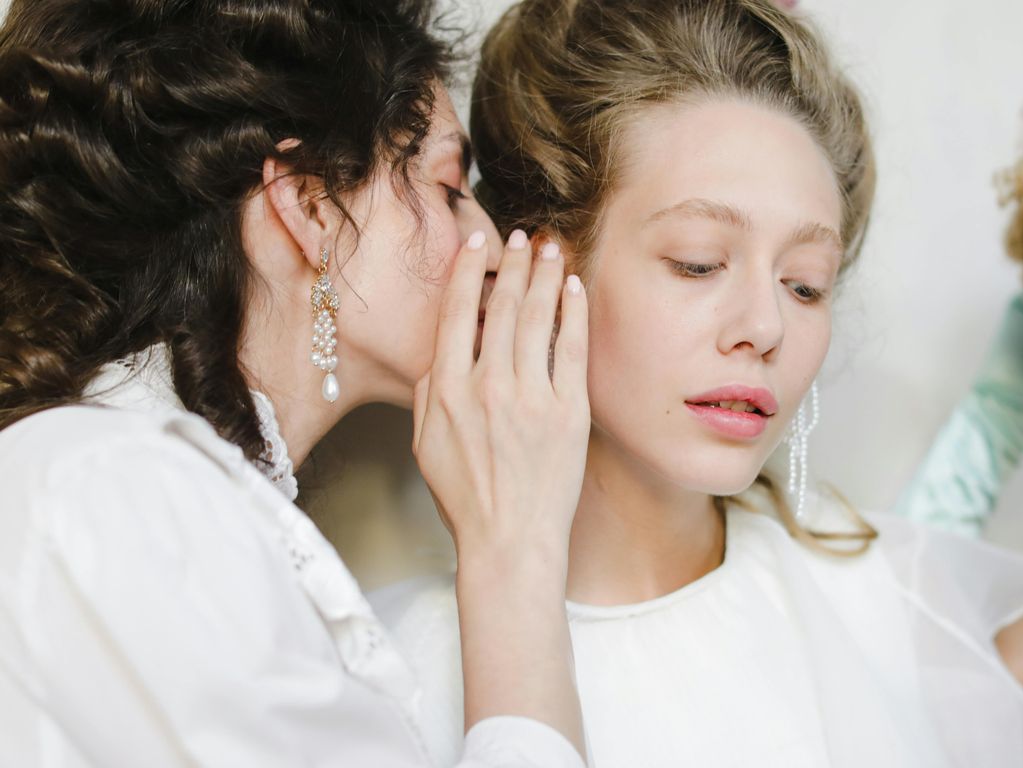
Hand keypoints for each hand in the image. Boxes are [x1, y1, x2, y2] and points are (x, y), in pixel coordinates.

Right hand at [411, 227, 589, 752]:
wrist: (510, 540)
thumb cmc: (466, 496)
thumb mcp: (425, 442)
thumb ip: (431, 390)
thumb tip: (443, 350)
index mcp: (449, 389)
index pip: (458, 312)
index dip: (469, 271)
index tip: (479, 244)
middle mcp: (489, 386)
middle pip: (503, 306)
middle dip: (513, 263)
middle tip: (521, 235)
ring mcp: (531, 397)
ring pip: (538, 319)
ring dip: (544, 277)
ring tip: (549, 248)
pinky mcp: (569, 412)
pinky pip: (573, 350)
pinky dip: (573, 314)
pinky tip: (574, 289)